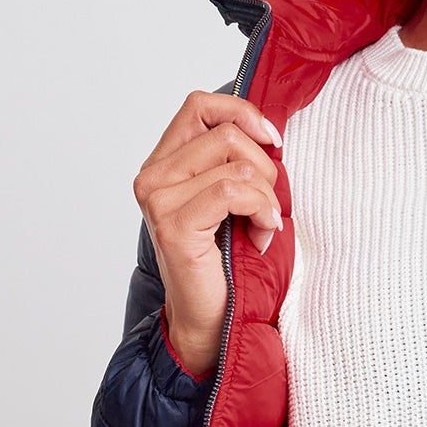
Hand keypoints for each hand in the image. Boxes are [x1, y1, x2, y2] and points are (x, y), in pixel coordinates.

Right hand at [133, 91, 284, 377]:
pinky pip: (233, 191)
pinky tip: (265, 234)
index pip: (200, 105)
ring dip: (267, 194)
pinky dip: (262, 209)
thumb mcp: (235, 200)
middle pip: (226, 133)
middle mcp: (153, 177)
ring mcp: (158, 200)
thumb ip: (238, 162)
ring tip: (265, 225)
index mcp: (164, 163)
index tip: (273, 142)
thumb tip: (269, 130)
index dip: (243, 113)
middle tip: (270, 205)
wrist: (212, 321)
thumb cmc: (228, 263)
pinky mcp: (174, 225)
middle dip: (265, 166)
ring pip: (235, 162)